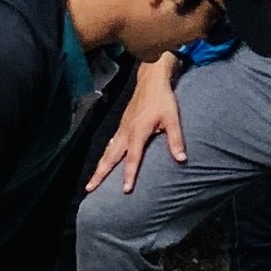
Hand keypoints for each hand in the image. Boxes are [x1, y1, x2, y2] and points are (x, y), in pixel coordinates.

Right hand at [90, 58, 184, 196]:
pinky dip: (104, 155)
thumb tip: (182, 159)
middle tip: (89, 188)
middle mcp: (126, 133)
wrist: (150, 80)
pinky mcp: (122, 125)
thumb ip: (176, 140)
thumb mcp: (172, 118)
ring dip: (99, 167)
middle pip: (110, 158)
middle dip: (100, 174)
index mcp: (137, 132)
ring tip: (91, 181)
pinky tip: (103, 161)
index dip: (129, 175)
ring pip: (107, 152)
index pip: (132, 159)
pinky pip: (110, 144)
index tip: (125, 190)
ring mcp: (121, 129)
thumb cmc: (162, 99)